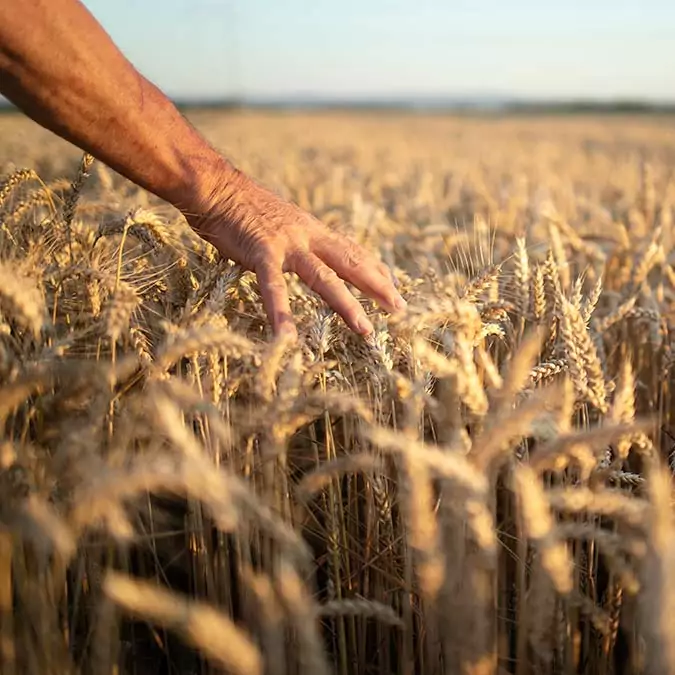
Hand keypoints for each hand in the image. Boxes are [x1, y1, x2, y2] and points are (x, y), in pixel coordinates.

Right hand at [187, 168, 405, 337]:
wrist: (216, 186)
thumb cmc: (243, 207)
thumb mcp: (282, 221)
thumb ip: (298, 239)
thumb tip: (310, 252)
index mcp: (313, 230)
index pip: (352, 251)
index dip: (374, 269)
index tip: (393, 286)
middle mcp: (308, 236)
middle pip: (351, 262)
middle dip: (378, 286)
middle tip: (400, 309)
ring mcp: (287, 244)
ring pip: (324, 277)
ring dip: (346, 304)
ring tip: (364, 329)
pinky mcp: (261, 253)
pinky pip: (274, 287)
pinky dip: (281, 312)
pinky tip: (287, 337)